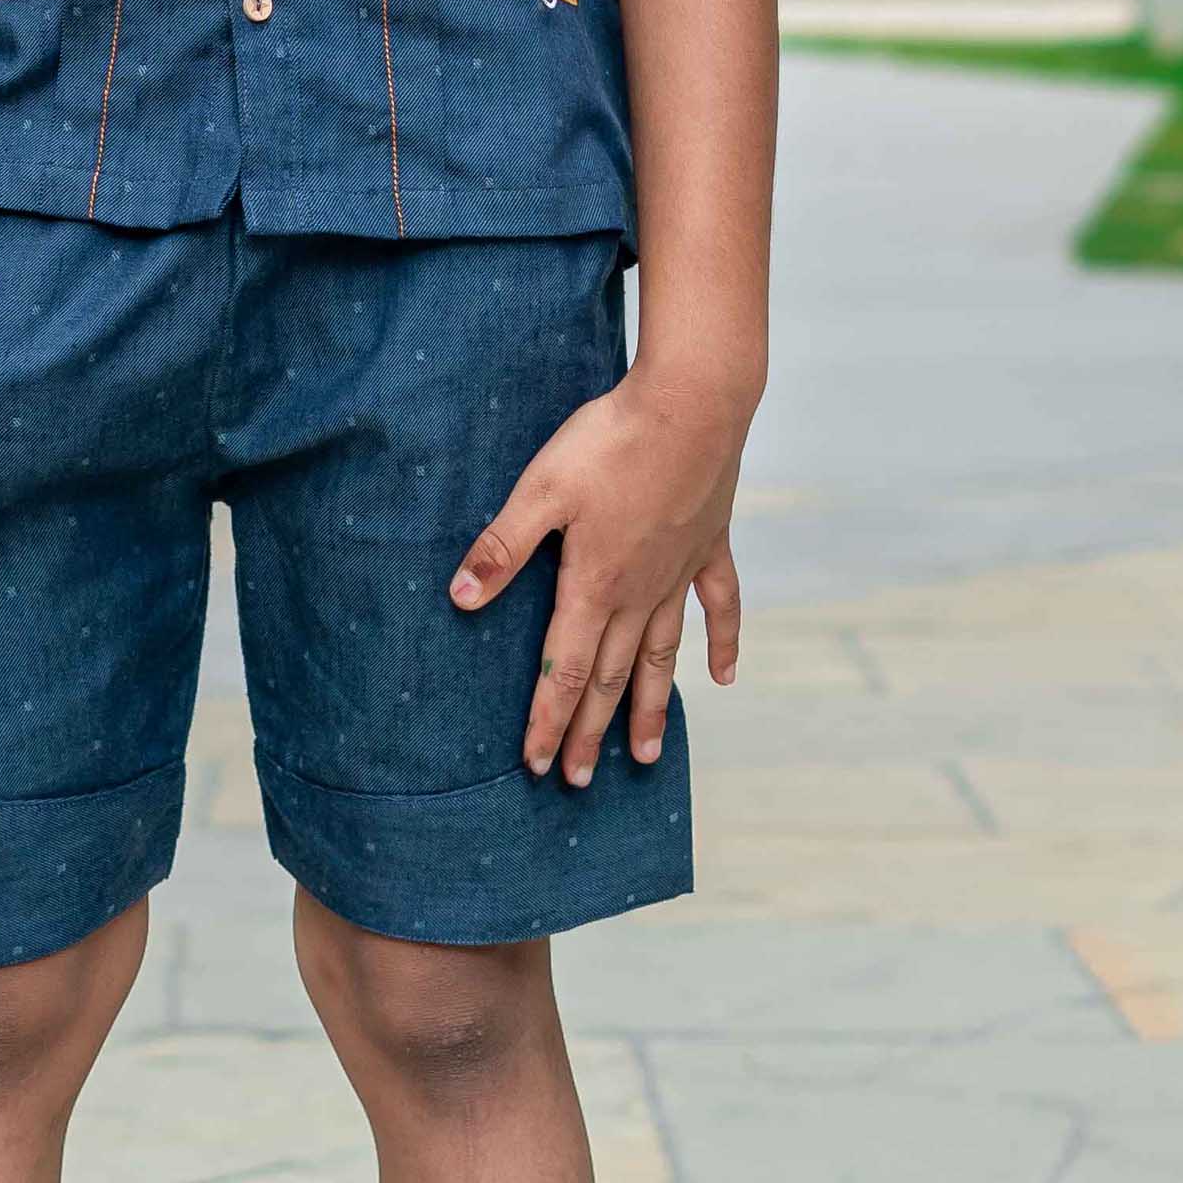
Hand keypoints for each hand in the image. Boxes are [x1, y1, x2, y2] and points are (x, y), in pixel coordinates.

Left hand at [450, 364, 751, 788]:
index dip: (546, 719)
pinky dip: (721, 644)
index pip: (565, 670)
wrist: (693, 402)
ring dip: (651, 708)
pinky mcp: (709, 546)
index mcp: (593, 585)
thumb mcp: (540, 489)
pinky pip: (719, 607)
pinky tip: (722, 677)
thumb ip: (502, 549)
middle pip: (610, 678)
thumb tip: (460, 600)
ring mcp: (679, 574)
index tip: (535, 765)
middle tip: (574, 781)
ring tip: (643, 757)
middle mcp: (639, 593)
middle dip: (587, 731)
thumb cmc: (611, 440)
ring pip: (662, 657)